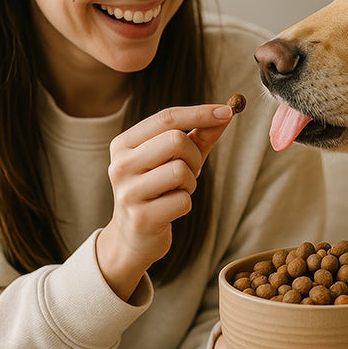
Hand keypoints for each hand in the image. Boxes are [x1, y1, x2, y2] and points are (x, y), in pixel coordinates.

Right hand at [96, 103, 233, 299]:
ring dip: (190, 182)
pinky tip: (170, 209)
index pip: (166, 117)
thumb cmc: (158, 190)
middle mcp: (120, 165)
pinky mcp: (141, 218)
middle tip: (190, 171)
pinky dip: (185, 203)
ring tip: (177, 191)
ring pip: (180, 170)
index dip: (199, 113)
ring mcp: (128, 192)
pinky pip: (183, 200)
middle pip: (175, 140)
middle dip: (194, 156)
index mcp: (124, 144)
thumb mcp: (176, 158)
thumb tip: (226, 112)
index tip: (227, 111)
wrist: (131, 237)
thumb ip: (199, 135)